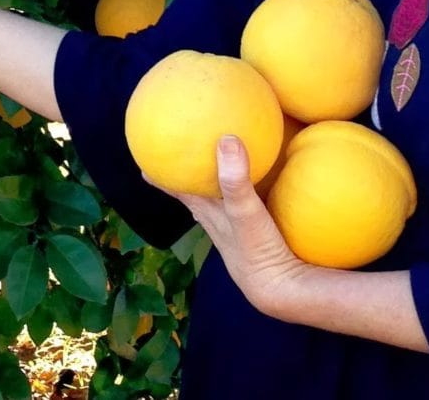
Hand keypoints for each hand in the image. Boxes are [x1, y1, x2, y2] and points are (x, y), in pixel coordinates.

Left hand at [163, 136, 308, 319]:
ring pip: (218, 202)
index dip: (162, 178)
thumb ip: (235, 181)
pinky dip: (244, 190)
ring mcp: (237, 231)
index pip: (180, 191)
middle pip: (195, 196)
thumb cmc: (257, 251)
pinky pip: (244, 205)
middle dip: (185, 179)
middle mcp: (219, 221)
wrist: (283, 289)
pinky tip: (258, 182)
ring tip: (210, 167)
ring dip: (212, 186)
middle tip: (175, 160)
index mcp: (210, 214)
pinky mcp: (258, 235)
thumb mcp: (244, 213)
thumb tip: (227, 139)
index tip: (144, 163)